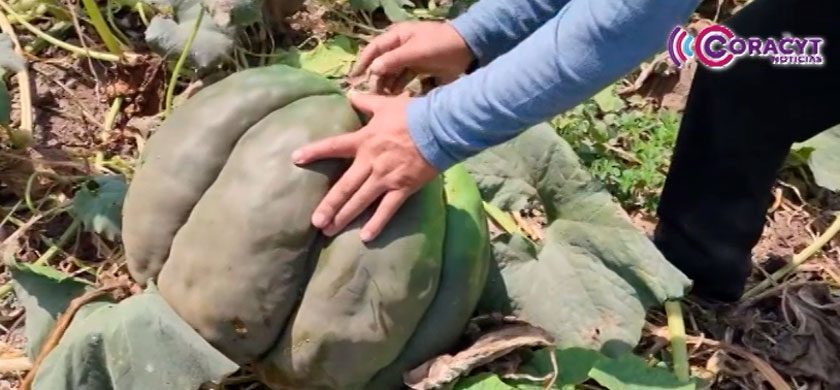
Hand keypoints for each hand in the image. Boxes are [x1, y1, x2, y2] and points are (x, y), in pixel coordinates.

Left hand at [292, 93, 437, 241]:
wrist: (439, 126)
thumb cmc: (413, 113)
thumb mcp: (385, 104)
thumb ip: (366, 102)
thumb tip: (350, 95)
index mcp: (364, 141)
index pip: (334, 146)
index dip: (314, 151)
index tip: (296, 158)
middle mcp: (370, 162)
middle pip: (344, 186)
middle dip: (329, 204)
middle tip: (315, 221)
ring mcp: (386, 177)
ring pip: (361, 201)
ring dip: (344, 216)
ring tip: (329, 231)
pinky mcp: (403, 188)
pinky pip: (387, 209)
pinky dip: (377, 223)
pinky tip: (366, 237)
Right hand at [351, 21, 474, 94]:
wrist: (467, 51)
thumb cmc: (439, 45)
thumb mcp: (414, 51)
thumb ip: (393, 60)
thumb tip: (373, 70)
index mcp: (397, 36)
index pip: (374, 49)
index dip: (363, 62)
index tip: (354, 77)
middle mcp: (401, 47)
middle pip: (382, 64)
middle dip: (376, 78)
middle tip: (373, 94)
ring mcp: (410, 59)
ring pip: (393, 73)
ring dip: (387, 85)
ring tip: (383, 99)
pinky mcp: (420, 70)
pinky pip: (404, 79)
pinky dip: (399, 88)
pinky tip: (395, 99)